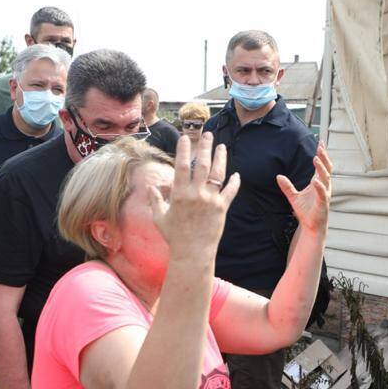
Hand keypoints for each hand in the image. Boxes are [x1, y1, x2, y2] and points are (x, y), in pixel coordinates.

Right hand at [146, 132, 239, 259]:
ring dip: (220, 158)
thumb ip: (155, 201)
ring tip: (222, 147)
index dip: (183, 150)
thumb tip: (151, 187)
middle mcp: (195, 194)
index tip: (185, 138)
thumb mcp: (159, 218)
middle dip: (205, 147)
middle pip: (201, 164)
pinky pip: (230, 191)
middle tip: (208, 135)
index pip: (181, 166)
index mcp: (179, 194)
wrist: (192, 253)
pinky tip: (236, 174)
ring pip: (217, 173)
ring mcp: (210, 200)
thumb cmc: (174, 237)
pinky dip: (234, 182)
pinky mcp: (222, 208)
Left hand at [278, 143, 331, 233]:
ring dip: (321, 169)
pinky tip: (316, 181)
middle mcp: (324, 187)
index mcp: (318, 183)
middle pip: (327, 169)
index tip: (320, 143)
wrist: (311, 227)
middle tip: (320, 147)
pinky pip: (323, 194)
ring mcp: (325, 195)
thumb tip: (278, 176)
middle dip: (324, 157)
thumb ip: (287, 186)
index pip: (321, 166)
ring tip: (316, 159)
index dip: (322, 154)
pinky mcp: (323, 204)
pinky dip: (320, 187)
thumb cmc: (306, 211)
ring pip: (326, 179)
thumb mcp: (293, 197)